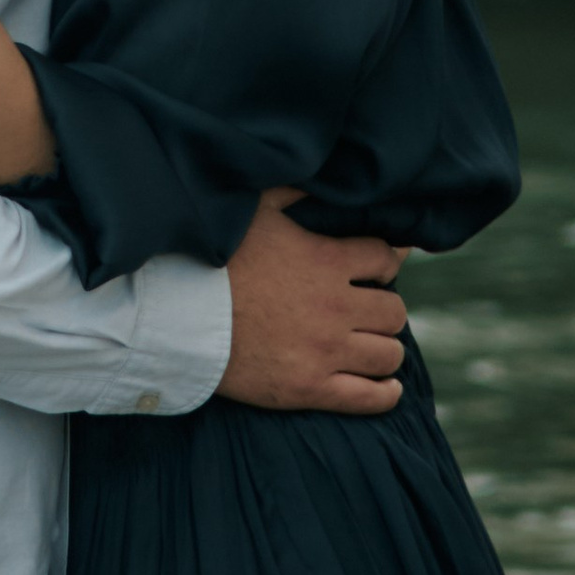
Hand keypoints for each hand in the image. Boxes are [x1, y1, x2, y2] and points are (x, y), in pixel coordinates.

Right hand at [219, 189, 410, 415]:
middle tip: (369, 309)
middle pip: (394, 311)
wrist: (180, 316)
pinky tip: (386, 386)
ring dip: (384, 347)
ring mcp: (325, 350)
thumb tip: (315, 176)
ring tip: (372, 345)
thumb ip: (292, 192)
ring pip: (387, 354)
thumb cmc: (215, 259)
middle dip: (385, 308)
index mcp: (326, 260)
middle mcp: (335, 306)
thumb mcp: (255, 210)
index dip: (386, 260)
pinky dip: (385, 393)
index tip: (377, 267)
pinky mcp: (309, 388)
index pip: (385, 258)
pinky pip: (369, 398)